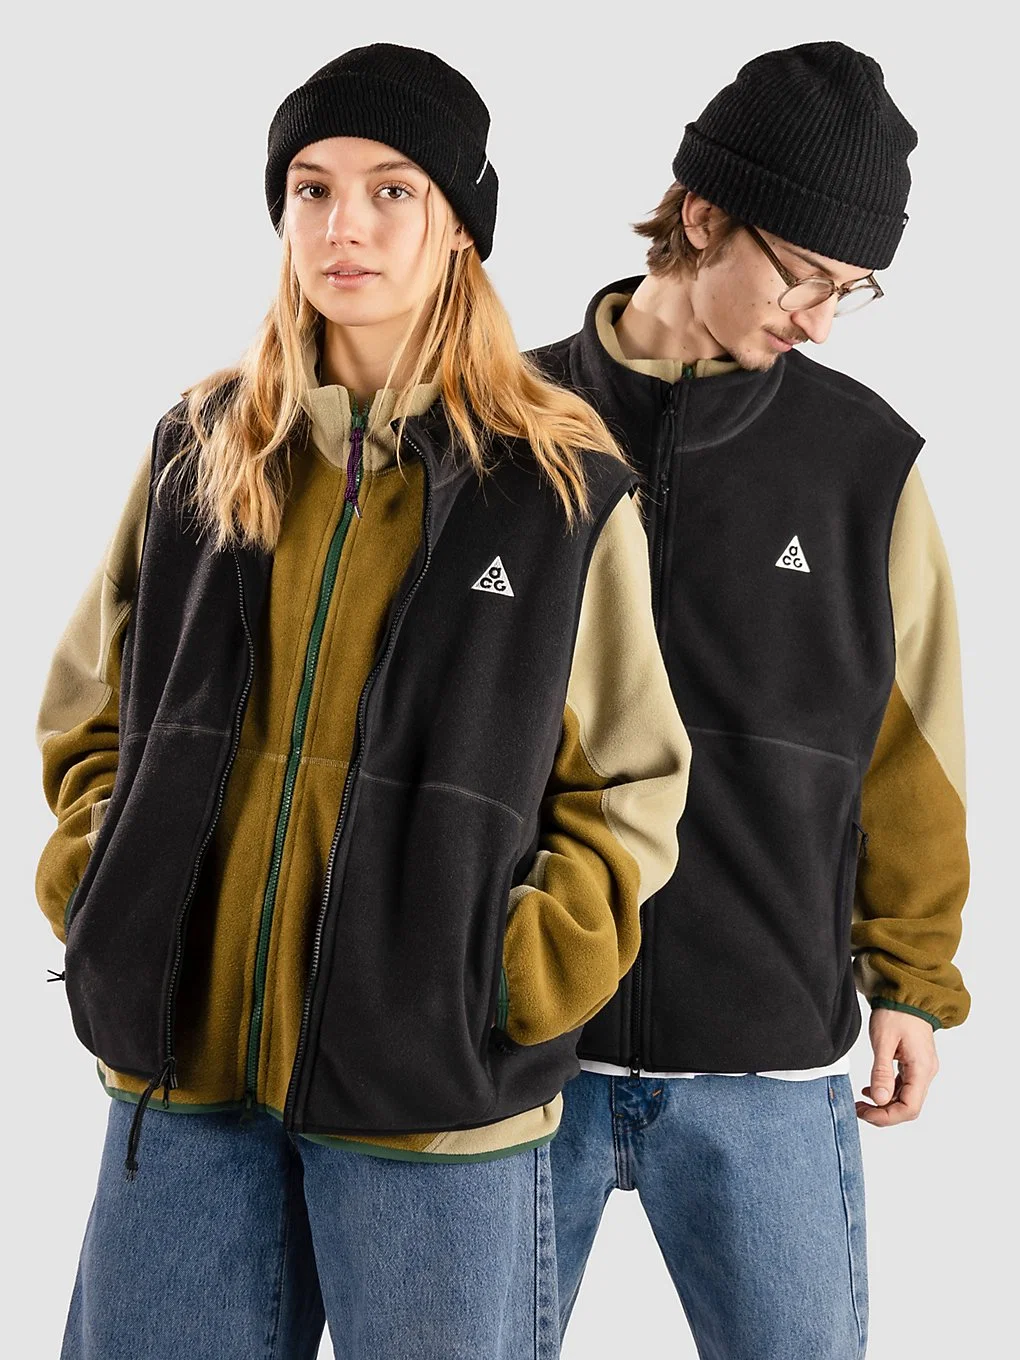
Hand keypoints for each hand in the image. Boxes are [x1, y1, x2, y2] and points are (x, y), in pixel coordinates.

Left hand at [856, 1007, 938, 1126]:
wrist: (907, 994)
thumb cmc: (896, 1012)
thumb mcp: (884, 1041)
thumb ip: (882, 1072)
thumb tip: (879, 1100)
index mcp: (921, 1069)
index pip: (909, 1108)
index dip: (886, 1116)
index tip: (864, 1112)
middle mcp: (926, 1073)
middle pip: (909, 1107)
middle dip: (883, 1113)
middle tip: (859, 1109)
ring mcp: (922, 1069)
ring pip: (906, 1099)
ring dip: (885, 1105)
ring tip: (861, 1103)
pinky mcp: (915, 1064)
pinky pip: (904, 1087)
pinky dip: (888, 1092)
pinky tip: (871, 1090)